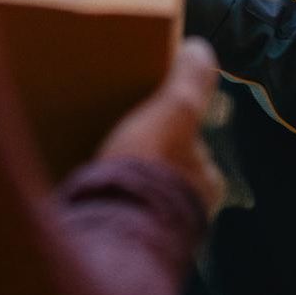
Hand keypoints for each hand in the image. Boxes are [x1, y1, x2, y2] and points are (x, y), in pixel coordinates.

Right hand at [97, 39, 224, 218]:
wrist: (113, 231)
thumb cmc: (149, 167)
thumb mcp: (174, 111)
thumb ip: (189, 83)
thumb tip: (200, 49)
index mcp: (206, 185)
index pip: (202, 155)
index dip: (184, 137)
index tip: (162, 125)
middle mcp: (188, 214)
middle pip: (172, 178)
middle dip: (154, 165)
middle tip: (127, 144)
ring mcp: (157, 234)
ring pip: (145, 200)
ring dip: (130, 186)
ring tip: (102, 165)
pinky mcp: (124, 245)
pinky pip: (120, 218)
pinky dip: (110, 205)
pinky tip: (90, 193)